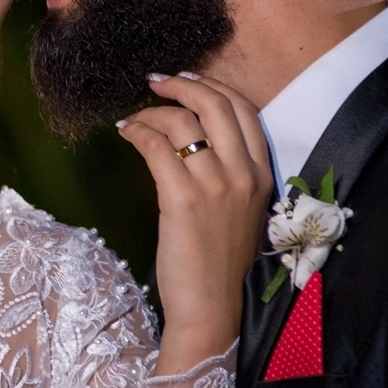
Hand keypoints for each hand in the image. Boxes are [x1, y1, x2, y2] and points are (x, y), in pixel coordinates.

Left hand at [117, 73, 271, 374]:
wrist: (211, 306)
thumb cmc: (220, 262)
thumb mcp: (239, 210)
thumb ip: (229, 173)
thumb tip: (193, 137)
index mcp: (263, 175)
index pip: (245, 111)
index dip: (214, 87)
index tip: (187, 81)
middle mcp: (244, 174)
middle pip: (216, 104)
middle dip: (182, 85)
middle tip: (155, 82)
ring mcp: (215, 185)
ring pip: (182, 121)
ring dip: (151, 111)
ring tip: (133, 118)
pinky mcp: (183, 198)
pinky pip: (157, 146)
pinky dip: (137, 132)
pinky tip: (125, 133)